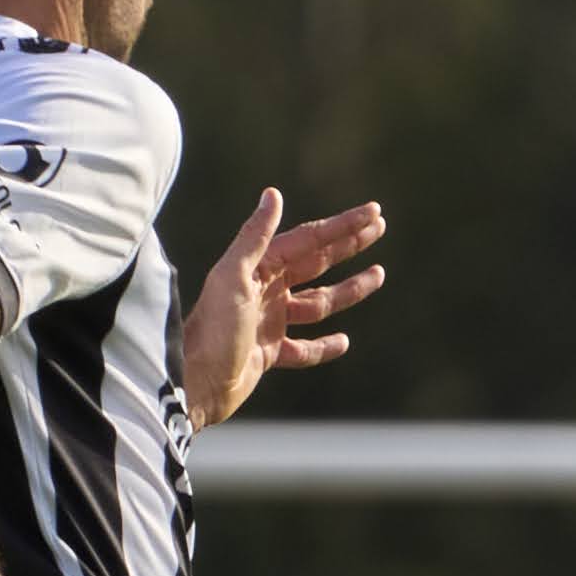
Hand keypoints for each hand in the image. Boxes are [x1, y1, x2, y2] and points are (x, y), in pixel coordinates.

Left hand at [176, 188, 385, 428]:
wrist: (195, 382)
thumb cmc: (212, 329)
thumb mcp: (233, 277)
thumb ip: (254, 237)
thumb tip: (273, 193)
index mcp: (259, 269)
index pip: (309, 240)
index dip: (343, 226)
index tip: (374, 212)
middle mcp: (265, 291)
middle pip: (317, 263)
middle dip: (348, 245)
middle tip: (380, 227)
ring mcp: (269, 322)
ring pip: (318, 303)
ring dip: (348, 290)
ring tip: (379, 275)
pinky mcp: (269, 353)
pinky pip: (304, 348)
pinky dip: (323, 346)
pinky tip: (344, 341)